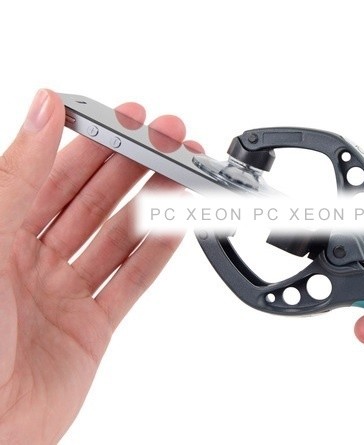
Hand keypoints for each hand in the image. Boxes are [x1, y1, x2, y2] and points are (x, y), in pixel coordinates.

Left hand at [0, 90, 198, 443]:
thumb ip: (18, 176)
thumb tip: (43, 109)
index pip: (54, 172)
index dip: (93, 141)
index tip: (128, 117)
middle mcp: (31, 258)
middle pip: (94, 199)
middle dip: (134, 166)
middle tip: (171, 140)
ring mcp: (64, 292)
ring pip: (119, 236)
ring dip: (154, 204)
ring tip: (186, 176)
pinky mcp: (91, 327)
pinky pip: (132, 282)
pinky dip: (158, 253)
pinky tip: (177, 226)